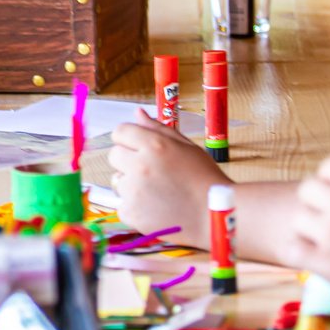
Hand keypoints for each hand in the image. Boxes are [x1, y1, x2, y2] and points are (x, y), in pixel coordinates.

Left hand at [107, 108, 221, 237]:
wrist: (215, 215)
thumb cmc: (204, 179)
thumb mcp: (187, 147)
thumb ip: (158, 129)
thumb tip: (137, 113)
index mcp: (155, 145)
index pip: (120, 131)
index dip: (129, 139)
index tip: (139, 148)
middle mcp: (140, 165)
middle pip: (114, 155)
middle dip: (128, 160)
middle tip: (151, 171)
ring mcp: (133, 191)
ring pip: (117, 180)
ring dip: (131, 184)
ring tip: (157, 191)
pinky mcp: (130, 213)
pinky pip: (122, 204)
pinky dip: (135, 206)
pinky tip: (155, 207)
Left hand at [292, 157, 329, 306]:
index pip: (328, 166)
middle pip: (306, 189)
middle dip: (315, 203)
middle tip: (328, 220)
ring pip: (298, 219)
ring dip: (308, 231)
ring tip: (324, 243)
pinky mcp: (324, 258)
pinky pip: (292, 249)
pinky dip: (299, 254)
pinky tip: (313, 259)